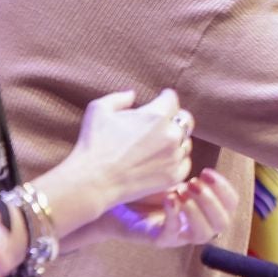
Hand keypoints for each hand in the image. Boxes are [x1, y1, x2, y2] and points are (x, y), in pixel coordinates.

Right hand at [63, 88, 193, 207]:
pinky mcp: (174, 176)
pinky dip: (176, 161)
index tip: (161, 98)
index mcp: (156, 115)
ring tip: (159, 144)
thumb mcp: (99, 110)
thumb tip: (133, 94)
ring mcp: (174, 157)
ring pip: (185, 142)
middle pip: (185, 120)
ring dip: (175, 141)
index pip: (171, 99)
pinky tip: (162, 161)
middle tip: (163, 122)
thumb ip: (119, 97)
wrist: (92, 182)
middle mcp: (171, 135)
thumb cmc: (93, 145)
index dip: (164, 97)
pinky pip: (184, 163)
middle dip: (175, 117)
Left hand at [102, 168, 239, 247]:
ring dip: (197, 211)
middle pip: (223, 222)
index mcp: (205, 208)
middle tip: (193, 183)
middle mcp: (196, 224)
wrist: (112, 201)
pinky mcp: (159, 240)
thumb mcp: (168, 172)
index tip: (206, 172)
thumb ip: (182, 162)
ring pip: (204, 234)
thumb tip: (187, 135)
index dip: (224, 188)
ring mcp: (179, 235)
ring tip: (181, 191)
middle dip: (212, 201)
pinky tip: (169, 198)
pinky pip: (172, 234)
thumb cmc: (143, 185)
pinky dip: (174, 215)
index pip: (231, 204)